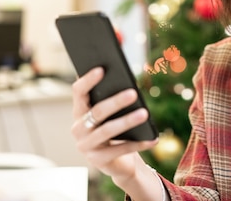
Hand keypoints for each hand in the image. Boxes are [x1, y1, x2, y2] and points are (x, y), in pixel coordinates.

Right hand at [71, 67, 157, 181]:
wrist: (115, 162)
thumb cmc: (113, 130)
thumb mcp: (110, 114)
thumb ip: (111, 96)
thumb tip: (126, 80)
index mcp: (79, 111)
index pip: (78, 92)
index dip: (88, 80)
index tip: (102, 69)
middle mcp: (78, 129)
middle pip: (96, 111)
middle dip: (116, 102)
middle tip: (133, 93)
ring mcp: (86, 146)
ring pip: (107, 131)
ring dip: (127, 121)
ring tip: (144, 113)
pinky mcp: (98, 161)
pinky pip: (120, 150)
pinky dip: (138, 143)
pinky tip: (153, 138)